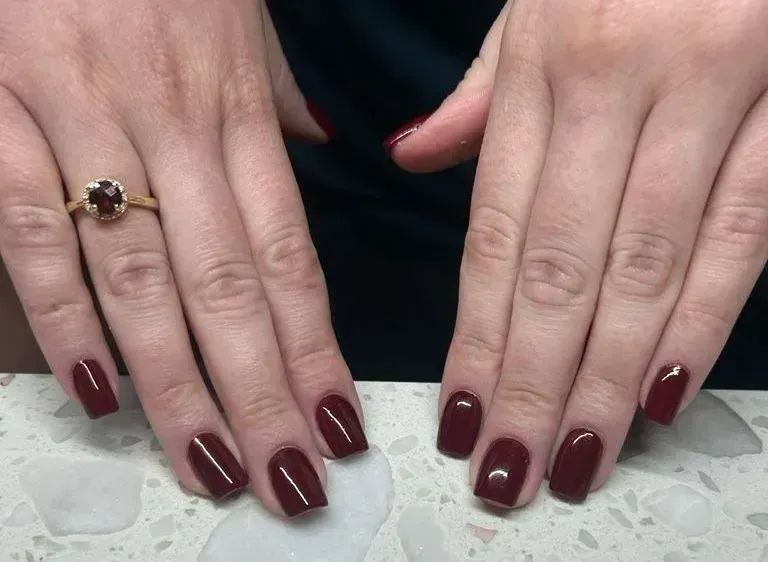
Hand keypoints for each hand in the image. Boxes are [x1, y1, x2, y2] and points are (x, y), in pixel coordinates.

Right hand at [0, 0, 365, 515]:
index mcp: (234, 112)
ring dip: (178, 383)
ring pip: (140, 279)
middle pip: (228, 289)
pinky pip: (34, 233)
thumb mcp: (236, 17)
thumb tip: (315, 146)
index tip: (337, 423)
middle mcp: (171, 129)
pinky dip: (64, 318)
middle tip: (287, 478)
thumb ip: (272, 94)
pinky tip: (97, 392)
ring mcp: (82, 124)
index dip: (316, 349)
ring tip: (211, 461)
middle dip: (261, 395)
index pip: (290, 258)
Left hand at [389, 0, 767, 504]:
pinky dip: (704, 317)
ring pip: (648, 264)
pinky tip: (664, 389)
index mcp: (544, 65)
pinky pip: (743, 230)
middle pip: (563, 265)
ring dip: (608, 375)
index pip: (497, 231)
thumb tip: (413, 156)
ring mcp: (711, 95)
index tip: (462, 412)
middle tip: (510, 466)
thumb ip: (482, 94)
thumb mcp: (539, 9)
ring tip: (576, 454)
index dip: (477, 333)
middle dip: (534, 380)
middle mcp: (618, 84)